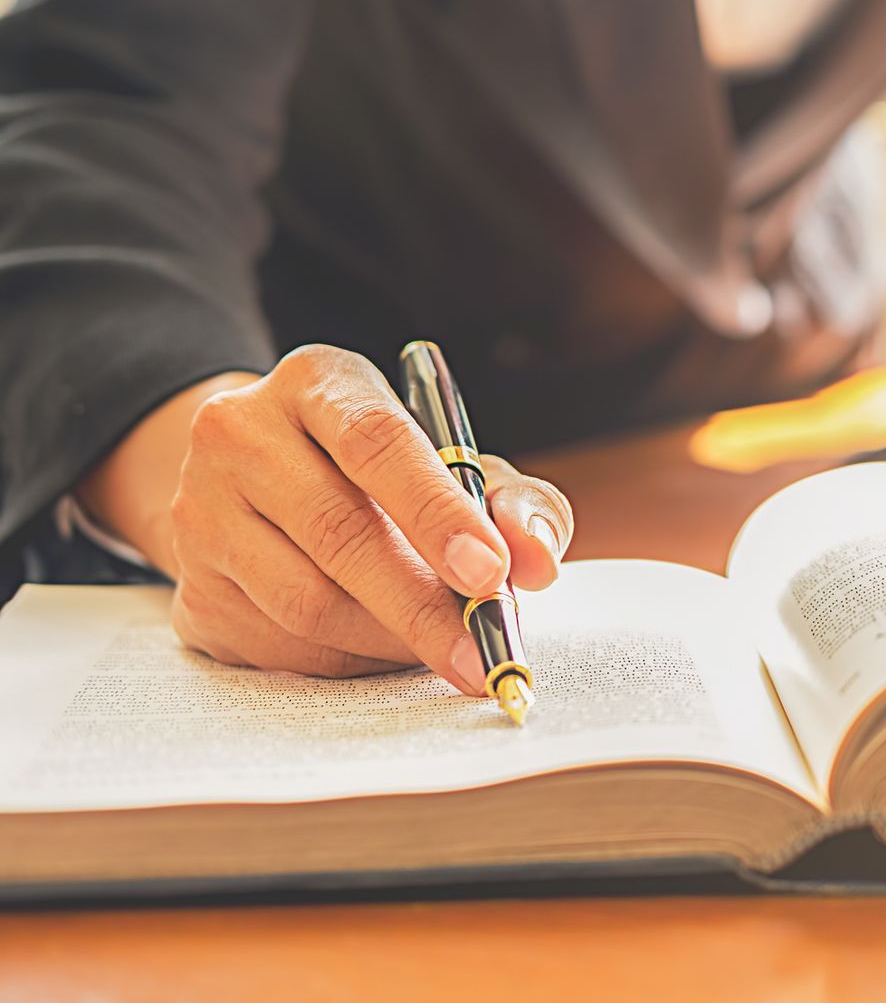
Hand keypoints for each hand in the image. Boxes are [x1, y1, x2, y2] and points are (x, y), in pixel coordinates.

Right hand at [77, 345, 573, 688]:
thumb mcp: (458, 462)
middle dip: (424, 605)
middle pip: (337, 531)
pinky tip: (385, 650)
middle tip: (484, 649)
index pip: (376, 442)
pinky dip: (349, 662)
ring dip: (390, 641)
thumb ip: (515, 502)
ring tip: (445, 648)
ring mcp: (199, 511)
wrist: (261, 484)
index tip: (491, 573)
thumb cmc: (386, 473)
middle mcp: (239, 433)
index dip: (437, 512)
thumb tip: (538, 561)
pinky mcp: (189, 587)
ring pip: (305, 602)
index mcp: (317, 382)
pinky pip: (278, 647)